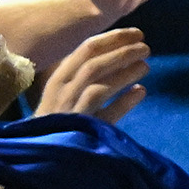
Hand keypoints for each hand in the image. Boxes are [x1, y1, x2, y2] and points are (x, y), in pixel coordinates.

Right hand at [34, 27, 152, 124]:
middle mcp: (63, 94)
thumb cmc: (56, 119)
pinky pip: (105, 117)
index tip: (137, 34)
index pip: (86, 50)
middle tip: (146, 48)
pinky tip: (140, 91)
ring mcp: (71, 115)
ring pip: (99, 88)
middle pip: (94, 66)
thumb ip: (83, 73)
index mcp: (58, 79)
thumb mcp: (63, 92)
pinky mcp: (82, 135)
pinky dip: (124, 103)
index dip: (114, 39)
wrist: (42, 155)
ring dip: (124, 74)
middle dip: (123, 53)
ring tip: (146, 66)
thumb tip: (120, 50)